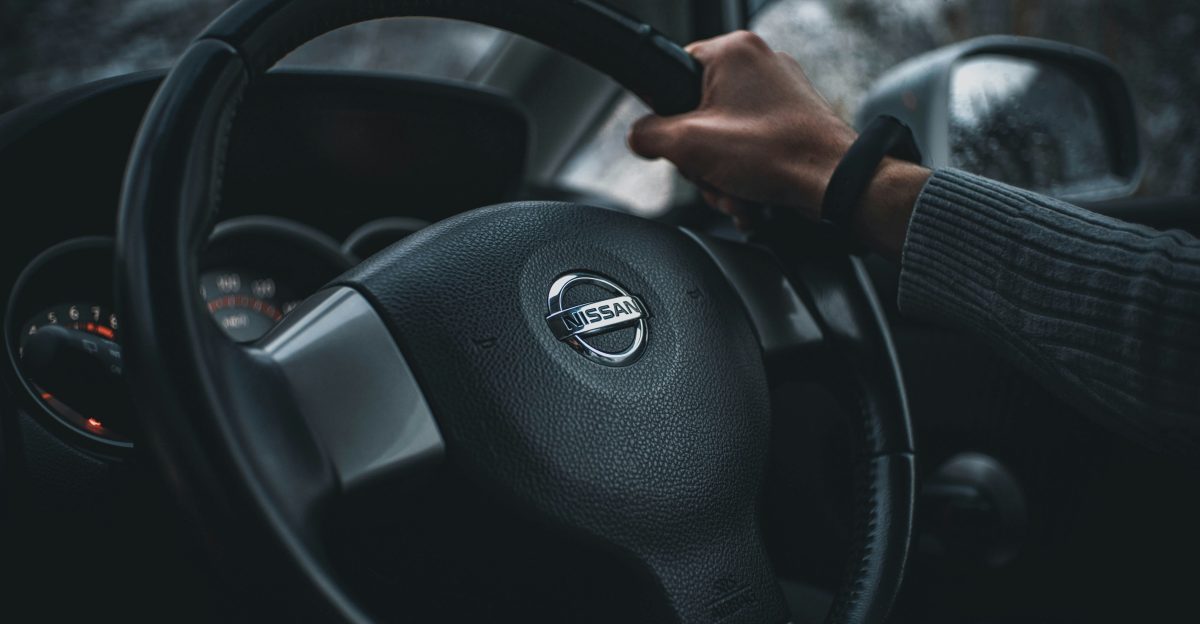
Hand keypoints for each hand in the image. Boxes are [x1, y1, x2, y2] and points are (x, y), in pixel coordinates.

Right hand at [627, 30, 857, 224]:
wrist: (833, 181)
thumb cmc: (775, 153)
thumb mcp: (689, 145)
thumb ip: (649, 135)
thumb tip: (639, 137)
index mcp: (733, 52)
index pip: (674, 71)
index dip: (668, 113)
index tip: (678, 141)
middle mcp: (759, 62)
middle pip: (699, 111)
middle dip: (701, 158)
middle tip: (711, 174)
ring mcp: (781, 89)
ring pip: (725, 133)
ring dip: (722, 172)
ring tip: (735, 192)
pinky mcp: (794, 116)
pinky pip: (752, 143)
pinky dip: (746, 172)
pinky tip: (750, 195)